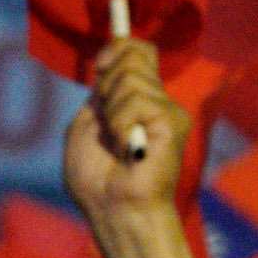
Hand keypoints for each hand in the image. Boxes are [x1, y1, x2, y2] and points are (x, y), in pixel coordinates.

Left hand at [64, 39, 190, 240]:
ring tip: (117, 143)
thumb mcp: (84, 127)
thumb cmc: (95, 180)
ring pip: (130, 77)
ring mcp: (166, 109)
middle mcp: (155, 101)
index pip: (138, 52)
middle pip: (134, 54)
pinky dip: (119, 124)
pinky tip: (126, 149)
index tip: (98, 65)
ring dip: (111, 111)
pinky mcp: (173, 120)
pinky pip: (135, 100)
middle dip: (107, 82)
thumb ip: (98, 95)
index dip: (118, 48)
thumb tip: (111, 63)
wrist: (113, 209)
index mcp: (135, 101)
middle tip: (106, 122)